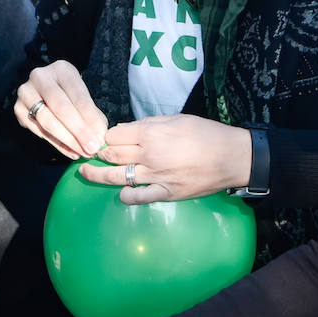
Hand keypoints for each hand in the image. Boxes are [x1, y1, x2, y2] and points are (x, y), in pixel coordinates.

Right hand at [14, 61, 108, 159]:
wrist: (45, 90)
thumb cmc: (70, 94)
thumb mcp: (83, 97)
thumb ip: (93, 116)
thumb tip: (99, 138)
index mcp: (61, 69)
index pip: (78, 96)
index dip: (90, 119)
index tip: (100, 138)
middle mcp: (40, 77)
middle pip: (61, 108)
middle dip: (79, 132)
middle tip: (92, 149)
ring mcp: (26, 92)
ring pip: (47, 121)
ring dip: (67, 140)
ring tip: (82, 152)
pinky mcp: (18, 109)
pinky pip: (39, 131)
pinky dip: (57, 144)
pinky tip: (70, 152)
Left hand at [90, 115, 251, 203]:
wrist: (232, 157)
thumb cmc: (207, 134)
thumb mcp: (178, 118)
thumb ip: (150, 123)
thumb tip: (128, 129)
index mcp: (151, 133)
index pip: (114, 135)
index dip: (107, 136)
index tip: (106, 138)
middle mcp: (149, 154)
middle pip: (111, 154)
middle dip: (98, 153)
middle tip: (92, 154)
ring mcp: (155, 176)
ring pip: (116, 176)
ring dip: (97, 175)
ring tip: (86, 173)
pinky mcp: (165, 193)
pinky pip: (138, 197)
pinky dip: (125, 196)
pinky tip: (121, 193)